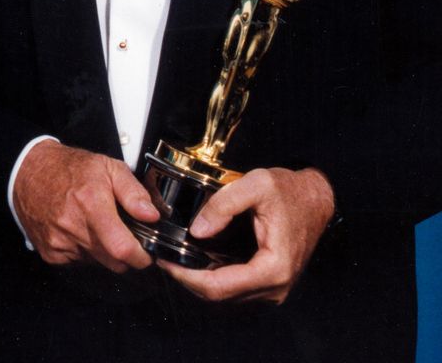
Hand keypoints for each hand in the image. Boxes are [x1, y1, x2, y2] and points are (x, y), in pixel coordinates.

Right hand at [13, 140, 158, 271]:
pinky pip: (79, 262)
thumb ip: (133, 191)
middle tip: (121, 232)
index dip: (140, 257)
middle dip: (124, 253)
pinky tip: (78, 230)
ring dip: (103, 251)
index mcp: (91, 204)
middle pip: (113, 262)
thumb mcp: (107, 167)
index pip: (122, 249)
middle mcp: (73, 227)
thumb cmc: (69, 168)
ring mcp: (60, 243)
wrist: (29, 172)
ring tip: (94, 224)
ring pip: (98, 263)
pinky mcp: (51, 253)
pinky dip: (84, 251)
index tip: (146, 253)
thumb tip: (151, 216)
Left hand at [159, 166, 333, 302]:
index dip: (187, 277)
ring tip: (175, 258)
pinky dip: (213, 277)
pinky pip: (235, 287)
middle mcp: (275, 287)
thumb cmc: (291, 191)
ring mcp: (273, 288)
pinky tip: (196, 259)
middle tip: (164, 258)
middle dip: (188, 279)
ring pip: (226, 295)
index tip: (165, 262)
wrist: (317, 198)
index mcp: (273, 268)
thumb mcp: (256, 185)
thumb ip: (223, 205)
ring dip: (199, 280)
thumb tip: (197, 230)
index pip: (219, 287)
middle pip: (220, 296)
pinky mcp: (269, 282)